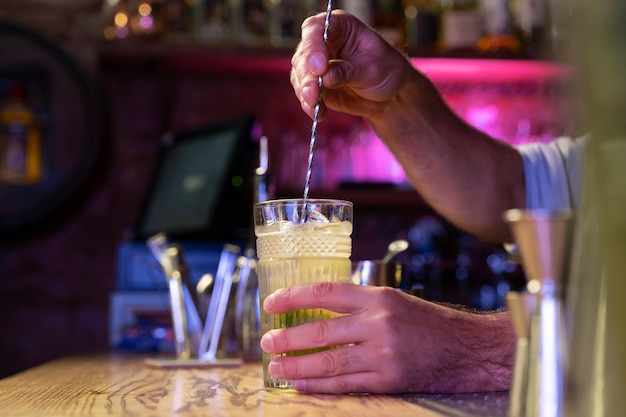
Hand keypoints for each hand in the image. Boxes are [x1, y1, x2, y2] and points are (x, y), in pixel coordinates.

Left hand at [260, 282, 514, 393]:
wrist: (466, 348)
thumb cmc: (426, 322)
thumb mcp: (393, 300)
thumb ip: (358, 304)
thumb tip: (316, 310)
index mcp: (378, 297)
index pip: (325, 293)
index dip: (294, 297)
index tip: (272, 304)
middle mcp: (378, 323)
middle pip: (321, 331)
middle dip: (288, 338)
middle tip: (267, 342)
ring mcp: (384, 353)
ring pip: (329, 361)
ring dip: (298, 366)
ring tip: (276, 367)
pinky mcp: (390, 379)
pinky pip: (347, 384)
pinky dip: (321, 385)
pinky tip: (303, 384)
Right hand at [290, 11, 414, 120]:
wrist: (389, 94)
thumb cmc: (386, 70)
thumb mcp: (372, 69)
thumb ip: (348, 71)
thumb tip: (325, 76)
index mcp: (340, 26)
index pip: (316, 28)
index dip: (313, 47)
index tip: (319, 68)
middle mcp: (323, 42)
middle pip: (303, 55)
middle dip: (307, 77)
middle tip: (313, 93)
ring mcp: (316, 64)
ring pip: (299, 75)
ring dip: (305, 92)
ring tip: (315, 106)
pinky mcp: (314, 85)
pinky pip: (304, 94)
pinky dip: (309, 105)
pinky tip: (319, 114)